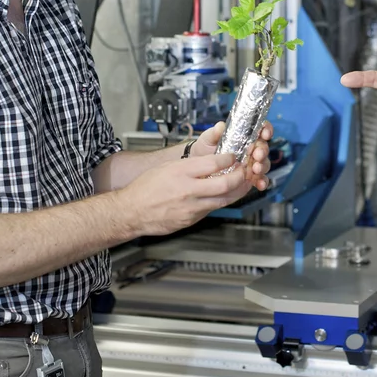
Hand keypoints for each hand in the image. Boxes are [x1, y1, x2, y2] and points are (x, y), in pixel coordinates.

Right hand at [122, 152, 252, 235]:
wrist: (131, 211)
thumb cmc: (145, 188)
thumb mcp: (167, 167)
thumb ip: (191, 165)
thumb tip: (213, 161)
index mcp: (181, 172)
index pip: (214, 162)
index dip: (229, 158)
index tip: (233, 156)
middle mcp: (188, 190)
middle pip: (225, 183)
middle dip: (241, 176)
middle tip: (245, 170)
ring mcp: (191, 208)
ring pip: (224, 200)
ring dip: (237, 191)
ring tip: (242, 183)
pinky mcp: (191, 220)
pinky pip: (211, 210)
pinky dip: (220, 201)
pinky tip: (222, 195)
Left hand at [191, 121, 272, 190]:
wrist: (198, 168)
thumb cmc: (205, 149)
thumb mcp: (208, 139)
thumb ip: (214, 132)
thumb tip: (221, 126)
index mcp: (244, 136)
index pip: (259, 129)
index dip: (265, 129)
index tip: (264, 133)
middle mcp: (250, 149)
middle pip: (263, 147)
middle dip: (262, 150)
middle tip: (257, 154)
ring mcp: (251, 164)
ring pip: (264, 163)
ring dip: (262, 166)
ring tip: (256, 169)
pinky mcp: (250, 178)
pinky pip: (261, 180)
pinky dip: (262, 182)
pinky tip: (259, 184)